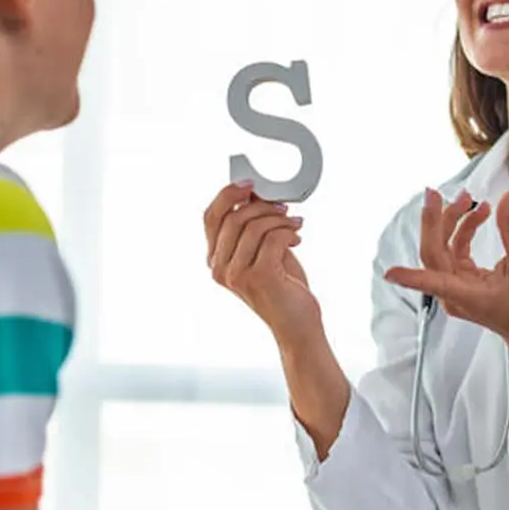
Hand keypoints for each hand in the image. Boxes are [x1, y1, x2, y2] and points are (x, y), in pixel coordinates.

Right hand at [202, 181, 318, 342]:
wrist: (297, 326)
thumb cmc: (282, 289)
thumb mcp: (263, 252)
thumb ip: (254, 226)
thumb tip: (255, 193)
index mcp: (216, 261)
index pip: (211, 218)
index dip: (227, 194)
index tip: (249, 183)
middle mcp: (221, 268)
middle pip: (234, 217)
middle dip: (262, 205)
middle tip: (283, 207)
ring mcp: (237, 275)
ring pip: (254, 225)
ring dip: (280, 219)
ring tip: (294, 224)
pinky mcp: (259, 277)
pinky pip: (273, 237)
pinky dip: (288, 231)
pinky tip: (297, 237)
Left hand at [383, 189, 508, 378]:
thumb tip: (507, 199)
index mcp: (467, 296)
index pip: (434, 283)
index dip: (412, 277)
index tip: (390, 273)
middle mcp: (455, 294)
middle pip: (433, 253)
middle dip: (434, 221)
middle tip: (434, 193)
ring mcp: (456, 288)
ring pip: (442, 249)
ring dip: (452, 222)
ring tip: (469, 199)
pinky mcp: (461, 281)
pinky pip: (455, 251)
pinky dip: (463, 231)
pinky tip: (479, 215)